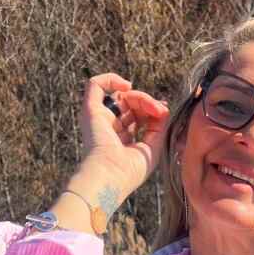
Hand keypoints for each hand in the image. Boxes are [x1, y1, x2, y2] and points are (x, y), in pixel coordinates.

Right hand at [81, 72, 170, 195]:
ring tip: (151, 106)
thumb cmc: (130, 170)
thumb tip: (163, 107)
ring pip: (120, 95)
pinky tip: (127, 86)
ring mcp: (99, 119)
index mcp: (122, 140)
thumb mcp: (153, 147)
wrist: (110, 176)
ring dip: (140, 97)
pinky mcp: (90, 110)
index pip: (137, 117)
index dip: (151, 110)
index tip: (163, 112)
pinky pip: (95, 84)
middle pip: (131, 105)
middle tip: (160, 111)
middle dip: (148, 104)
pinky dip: (111, 79)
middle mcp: (109, 128)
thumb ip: (159, 127)